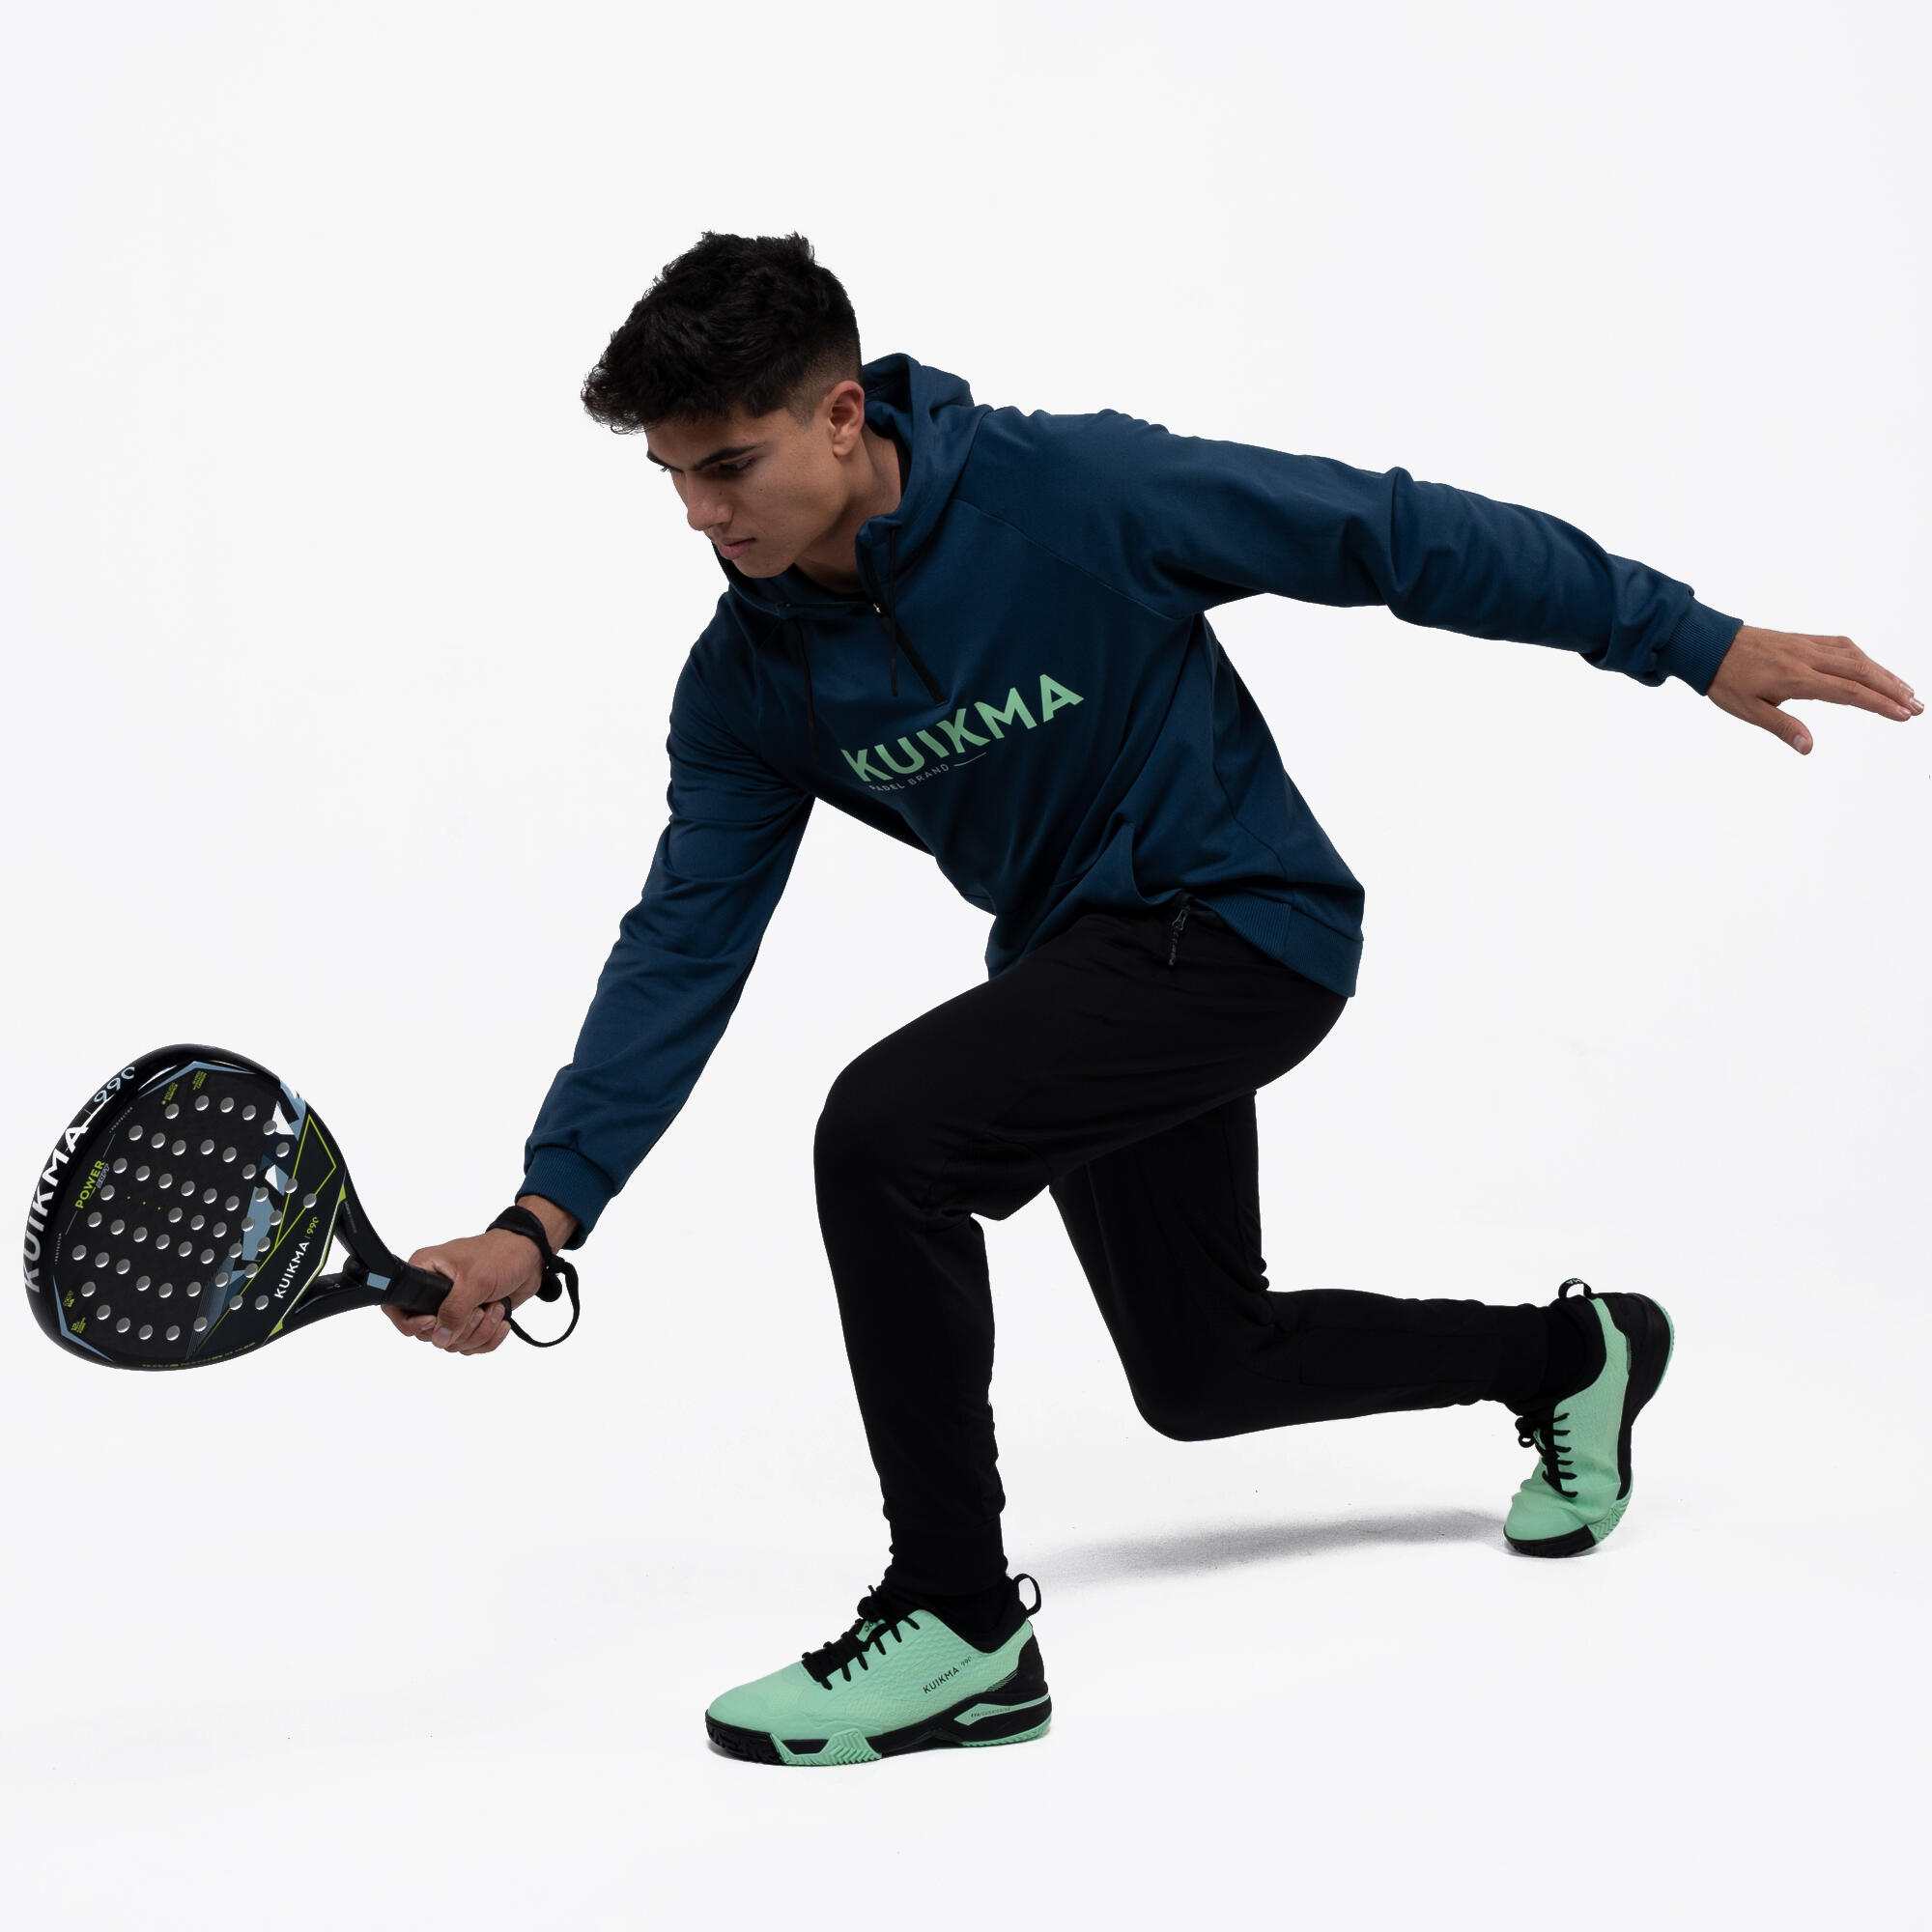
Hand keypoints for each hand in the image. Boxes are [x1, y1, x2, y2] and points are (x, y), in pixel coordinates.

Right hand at [382, 1194, 576, 1356]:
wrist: (531, 1258)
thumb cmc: (501, 1256)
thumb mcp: (475, 1280)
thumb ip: (454, 1311)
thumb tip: (439, 1338)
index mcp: (424, 1272)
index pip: (397, 1308)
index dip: (412, 1323)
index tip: (435, 1321)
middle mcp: (434, 1293)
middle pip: (429, 1334)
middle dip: (460, 1328)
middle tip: (479, 1309)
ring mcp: (453, 1308)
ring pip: (452, 1343)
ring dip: (479, 1332)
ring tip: (494, 1308)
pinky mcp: (471, 1320)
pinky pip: (470, 1345)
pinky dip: (488, 1338)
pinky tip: (501, 1320)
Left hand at [1707, 625, 1919, 753]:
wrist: (1710, 645)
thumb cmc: (1727, 680)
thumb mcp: (1748, 710)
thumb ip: (1782, 727)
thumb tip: (1809, 747)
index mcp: (1796, 678)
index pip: (1848, 692)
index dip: (1879, 703)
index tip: (1903, 714)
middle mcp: (1808, 658)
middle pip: (1861, 672)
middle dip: (1893, 689)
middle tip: (1917, 706)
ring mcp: (1809, 645)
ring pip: (1857, 657)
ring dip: (1884, 673)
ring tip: (1906, 691)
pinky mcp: (1806, 639)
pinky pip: (1843, 646)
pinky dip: (1865, 658)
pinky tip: (1874, 669)